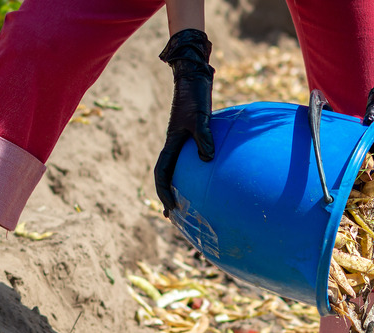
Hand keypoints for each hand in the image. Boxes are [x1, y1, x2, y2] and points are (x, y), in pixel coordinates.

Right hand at [154, 28, 214, 216]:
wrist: (193, 76)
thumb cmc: (195, 95)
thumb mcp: (200, 117)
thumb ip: (204, 137)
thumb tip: (207, 160)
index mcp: (172, 142)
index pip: (162, 173)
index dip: (164, 192)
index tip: (171, 208)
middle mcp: (176, 144)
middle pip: (168, 174)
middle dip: (169, 195)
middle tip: (175, 215)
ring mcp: (184, 139)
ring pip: (179, 167)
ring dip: (181, 184)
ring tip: (189, 201)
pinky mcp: (195, 134)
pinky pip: (193, 157)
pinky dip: (198, 169)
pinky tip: (211, 174)